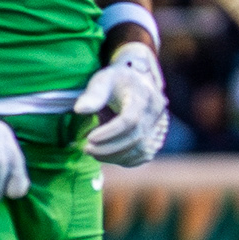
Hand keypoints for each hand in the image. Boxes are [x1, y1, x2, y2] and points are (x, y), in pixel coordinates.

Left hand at [73, 45, 168, 168]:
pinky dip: (125, 160)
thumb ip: (93, 94)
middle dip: (109, 148)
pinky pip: (143, 155)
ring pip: (141, 150)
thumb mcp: (102, 80)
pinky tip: (107, 156)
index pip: (130, 120)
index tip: (90, 138)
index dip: (110, 133)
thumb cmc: (116, 82)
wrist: (136, 83)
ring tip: (93, 153)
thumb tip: (80, 110)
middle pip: (136, 137)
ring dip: (115, 156)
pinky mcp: (156, 137)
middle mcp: (155, 112)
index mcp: (143, 95)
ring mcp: (158, 126)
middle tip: (87, 149)